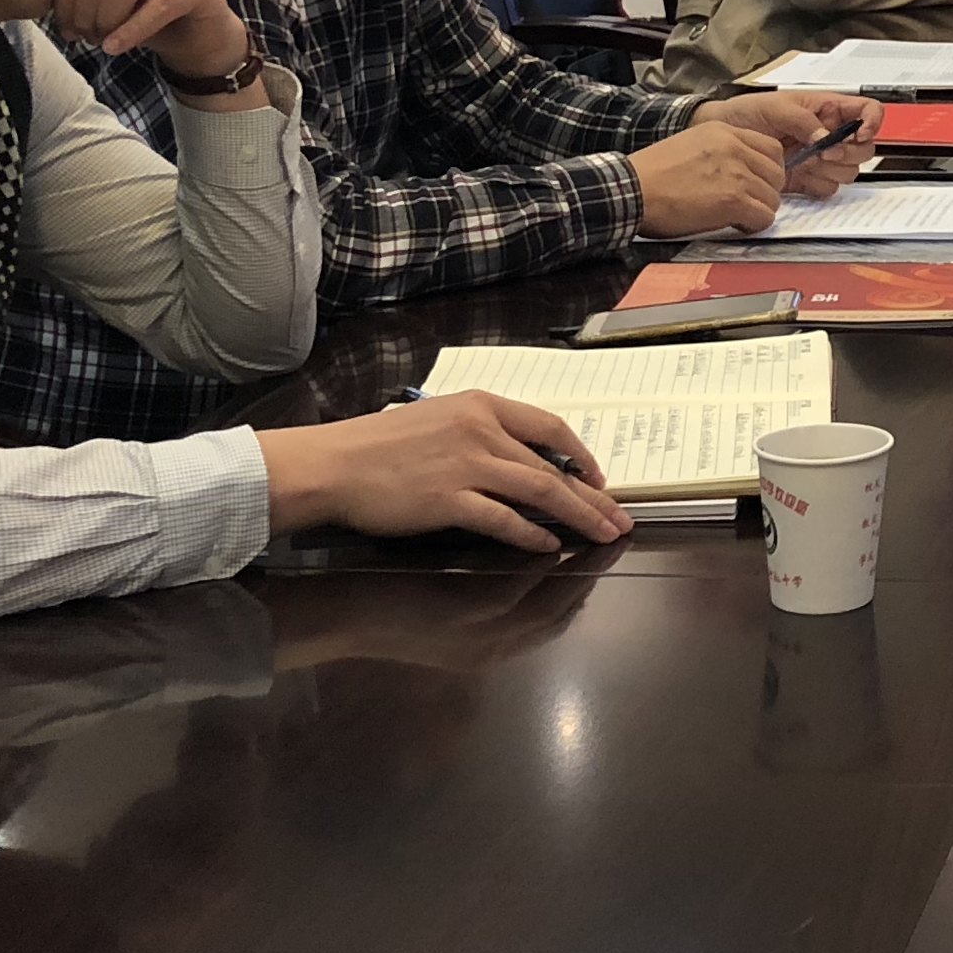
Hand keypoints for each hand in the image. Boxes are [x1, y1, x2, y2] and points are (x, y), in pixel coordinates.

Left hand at [54, 0, 255, 85]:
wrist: (195, 33)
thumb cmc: (143, 10)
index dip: (64, 1)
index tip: (66, 30)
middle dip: (85, 13)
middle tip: (86, 38)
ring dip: (106, 20)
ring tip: (102, 41)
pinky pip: (157, 6)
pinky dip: (131, 32)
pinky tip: (116, 48)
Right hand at [258, 392, 630, 552]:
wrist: (333, 464)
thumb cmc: (378, 446)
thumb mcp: (438, 420)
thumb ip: (481, 436)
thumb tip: (522, 463)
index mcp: (481, 405)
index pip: (550, 426)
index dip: (582, 455)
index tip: (600, 478)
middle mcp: (481, 430)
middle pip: (553, 466)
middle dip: (593, 496)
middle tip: (619, 518)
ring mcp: (467, 464)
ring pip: (541, 491)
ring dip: (577, 517)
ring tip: (601, 535)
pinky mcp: (449, 499)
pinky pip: (505, 520)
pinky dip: (532, 535)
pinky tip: (549, 547)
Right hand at [633, 115, 784, 236]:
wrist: (632, 189)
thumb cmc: (653, 174)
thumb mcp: (691, 145)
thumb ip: (722, 151)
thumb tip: (744, 170)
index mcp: (724, 131)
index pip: (772, 149)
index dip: (767, 170)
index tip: (754, 183)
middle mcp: (735, 148)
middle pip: (777, 173)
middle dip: (766, 191)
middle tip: (746, 203)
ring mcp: (736, 174)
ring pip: (773, 198)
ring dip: (758, 210)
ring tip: (735, 215)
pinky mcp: (733, 200)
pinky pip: (764, 217)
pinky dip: (752, 225)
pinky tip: (733, 224)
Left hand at [696, 87, 873, 196]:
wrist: (724, 136)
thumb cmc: (747, 113)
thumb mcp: (775, 106)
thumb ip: (803, 120)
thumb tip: (825, 138)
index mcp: (828, 108)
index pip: (868, 111)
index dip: (872, 122)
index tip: (859, 134)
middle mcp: (831, 133)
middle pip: (865, 148)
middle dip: (847, 152)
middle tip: (822, 151)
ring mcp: (822, 158)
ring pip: (849, 171)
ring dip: (831, 170)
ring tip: (804, 161)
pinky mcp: (809, 179)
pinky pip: (829, 188)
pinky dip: (818, 186)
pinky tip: (799, 175)